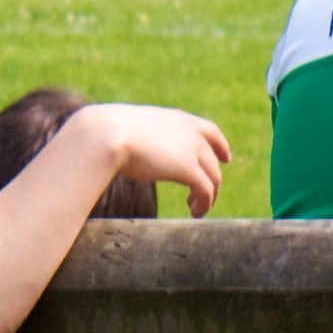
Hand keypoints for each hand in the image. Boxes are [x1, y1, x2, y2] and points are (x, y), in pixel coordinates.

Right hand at [82, 103, 231, 216]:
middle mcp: (190, 132)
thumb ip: (139, 139)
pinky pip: (206, 190)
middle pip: (213, 159)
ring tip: (197, 209)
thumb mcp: (131, 130)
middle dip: (213, 177)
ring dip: (208, 196)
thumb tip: (127, 150)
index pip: (210, 131)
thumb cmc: (106, 132)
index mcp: (177, 119)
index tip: (227, 158)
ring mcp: (192, 150)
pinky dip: (204, 203)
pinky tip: (195, 212)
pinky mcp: (188, 169)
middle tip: (208, 194)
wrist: (105, 134)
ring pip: (213, 177)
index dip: (220, 145)